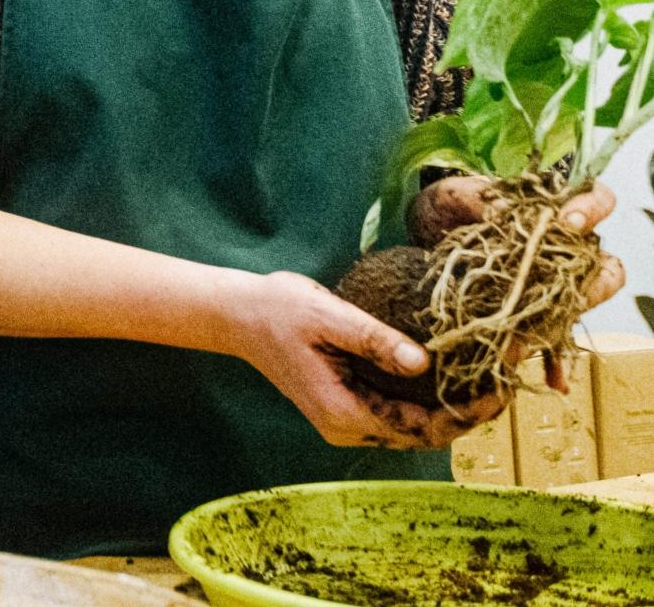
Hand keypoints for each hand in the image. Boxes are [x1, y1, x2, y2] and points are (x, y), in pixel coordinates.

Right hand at [221, 270, 501, 449]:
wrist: (235, 314)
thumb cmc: (276, 309)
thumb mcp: (327, 315)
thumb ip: (374, 340)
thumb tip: (424, 362)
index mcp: (344, 413)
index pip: (424, 428)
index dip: (469, 412)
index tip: (502, 385)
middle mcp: (348, 426)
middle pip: (426, 433)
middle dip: (470, 410)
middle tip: (509, 376)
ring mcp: (348, 419)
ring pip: (416, 425)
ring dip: (453, 404)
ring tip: (490, 373)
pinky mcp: (349, 404)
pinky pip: (400, 410)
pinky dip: (430, 397)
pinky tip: (453, 372)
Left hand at [408, 178, 627, 390]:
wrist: (418, 237)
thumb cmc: (445, 208)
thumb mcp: (451, 194)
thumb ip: (473, 195)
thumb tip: (503, 211)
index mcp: (554, 210)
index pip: (597, 201)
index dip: (592, 210)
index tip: (567, 223)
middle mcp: (564, 250)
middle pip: (605, 267)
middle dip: (594, 281)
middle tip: (568, 289)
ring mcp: (552, 284)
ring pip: (581, 305)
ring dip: (567, 322)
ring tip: (547, 330)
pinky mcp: (532, 312)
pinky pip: (552, 339)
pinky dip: (553, 360)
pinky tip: (554, 381)